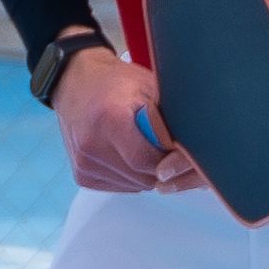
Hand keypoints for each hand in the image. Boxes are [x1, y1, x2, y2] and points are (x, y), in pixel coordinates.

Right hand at [53, 44, 195, 193]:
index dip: (169, 158)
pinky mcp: (82, 174)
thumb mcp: (148, 88)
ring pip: (135, 185)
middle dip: (161, 166)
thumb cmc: (116, 83)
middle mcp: (92, 145)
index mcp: (110, 120)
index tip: (177, 148)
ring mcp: (84, 163)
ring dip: (147, 172)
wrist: (74, 82)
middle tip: (163, 144)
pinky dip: (131, 175)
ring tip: (143, 145)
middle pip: (144, 176)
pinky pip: (120, 185)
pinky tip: (128, 152)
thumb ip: (168, 119)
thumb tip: (193, 147)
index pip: (148, 160)